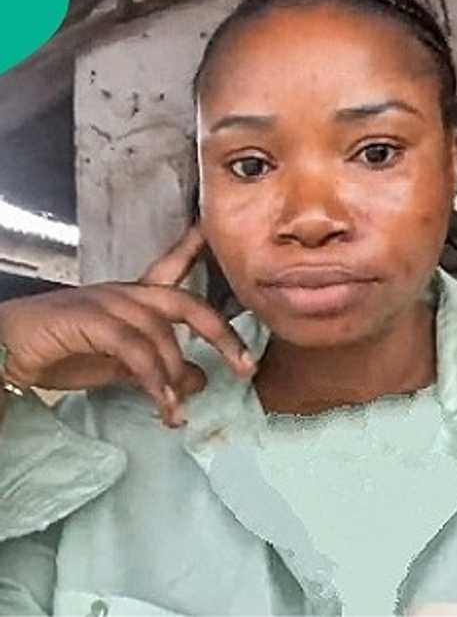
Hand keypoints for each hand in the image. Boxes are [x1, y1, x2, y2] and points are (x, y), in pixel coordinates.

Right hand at [0, 227, 254, 426]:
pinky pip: (133, 349)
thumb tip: (202, 380)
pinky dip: (153, 378)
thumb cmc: (60, 352)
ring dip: (175, 374)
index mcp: (132, 298)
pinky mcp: (89, 320)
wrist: (6, 351)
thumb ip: (160, 369)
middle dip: (221, 335)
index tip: (218, 234)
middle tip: (245, 366)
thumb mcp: (120, 366)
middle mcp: (125, 293)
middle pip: (185, 304)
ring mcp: (107, 302)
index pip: (171, 269)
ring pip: (160, 333)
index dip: (196, 252)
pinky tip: (161, 403)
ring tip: (177, 409)